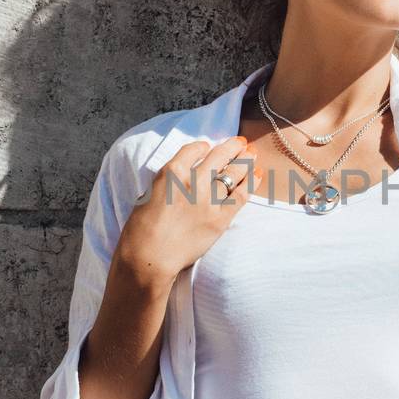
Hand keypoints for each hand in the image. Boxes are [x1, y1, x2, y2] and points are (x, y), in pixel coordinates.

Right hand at [116, 136, 261, 286]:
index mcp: (172, 172)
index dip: (203, 147)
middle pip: (218, 156)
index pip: (193, 150)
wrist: (149, 256)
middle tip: (240, 142)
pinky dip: (251, 182)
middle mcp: (193, 181)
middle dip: (232, 147)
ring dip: (245, 160)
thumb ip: (169, 182)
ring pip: (234, 173)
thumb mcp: (149, 193)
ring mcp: (208, 199)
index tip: (208, 147)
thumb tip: (183, 177)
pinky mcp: (220, 218)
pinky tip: (257, 174)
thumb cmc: (141, 228)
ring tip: (252, 153)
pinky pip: (241, 195)